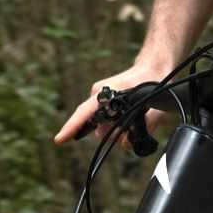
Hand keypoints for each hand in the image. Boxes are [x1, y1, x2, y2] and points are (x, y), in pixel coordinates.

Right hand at [54, 60, 175, 148]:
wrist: (153, 70)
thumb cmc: (151, 84)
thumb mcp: (152, 107)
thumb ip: (141, 127)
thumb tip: (126, 142)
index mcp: (104, 94)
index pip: (84, 113)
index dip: (72, 127)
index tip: (60, 139)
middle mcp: (99, 99)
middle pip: (100, 130)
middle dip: (117, 134)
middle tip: (137, 124)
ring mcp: (102, 104)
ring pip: (107, 131)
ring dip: (122, 132)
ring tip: (139, 118)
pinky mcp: (108, 109)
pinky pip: (112, 127)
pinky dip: (124, 129)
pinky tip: (135, 120)